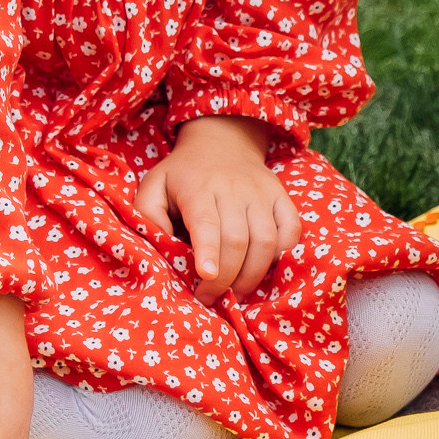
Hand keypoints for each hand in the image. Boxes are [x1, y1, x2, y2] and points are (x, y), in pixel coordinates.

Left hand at [136, 116, 300, 301]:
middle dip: (226, 278)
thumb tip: (160, 248)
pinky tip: (264, 268)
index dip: (209, 252)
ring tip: (235, 293)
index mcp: (199, 188)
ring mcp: (261, 193)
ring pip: (266, 240)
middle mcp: (233, 189)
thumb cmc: (182, 175)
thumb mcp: (154, 186)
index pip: (207, 223)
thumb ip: (148, 215)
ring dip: (253, 275)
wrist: (222, 140)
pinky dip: (282, 254)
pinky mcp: (281, 197)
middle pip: (237, 240)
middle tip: (210, 298)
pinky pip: (291, 229)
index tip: (206, 276)